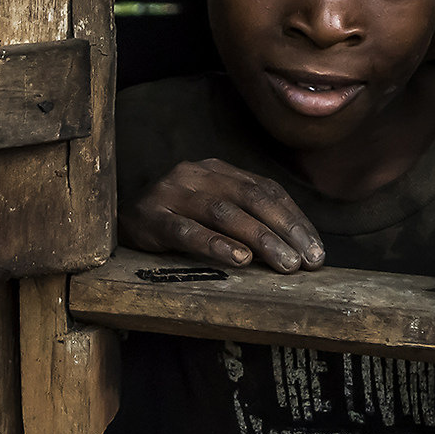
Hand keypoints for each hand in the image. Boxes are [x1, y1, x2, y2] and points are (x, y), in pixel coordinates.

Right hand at [121, 158, 325, 273]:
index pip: (266, 191)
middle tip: (306, 261)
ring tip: (283, 263)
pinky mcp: (151, 218)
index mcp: (219, 170)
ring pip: (224, 213)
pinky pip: (187, 231)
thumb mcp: (214, 210)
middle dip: (284, 230)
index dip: (295, 219)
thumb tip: (297, 250)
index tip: (317, 250)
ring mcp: (173, 194)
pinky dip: (215, 244)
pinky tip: (238, 259)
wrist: (117, 219)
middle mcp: (198, 174)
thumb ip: (249, 219)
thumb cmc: (176, 219)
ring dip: (259, 239)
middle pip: (251, 199)